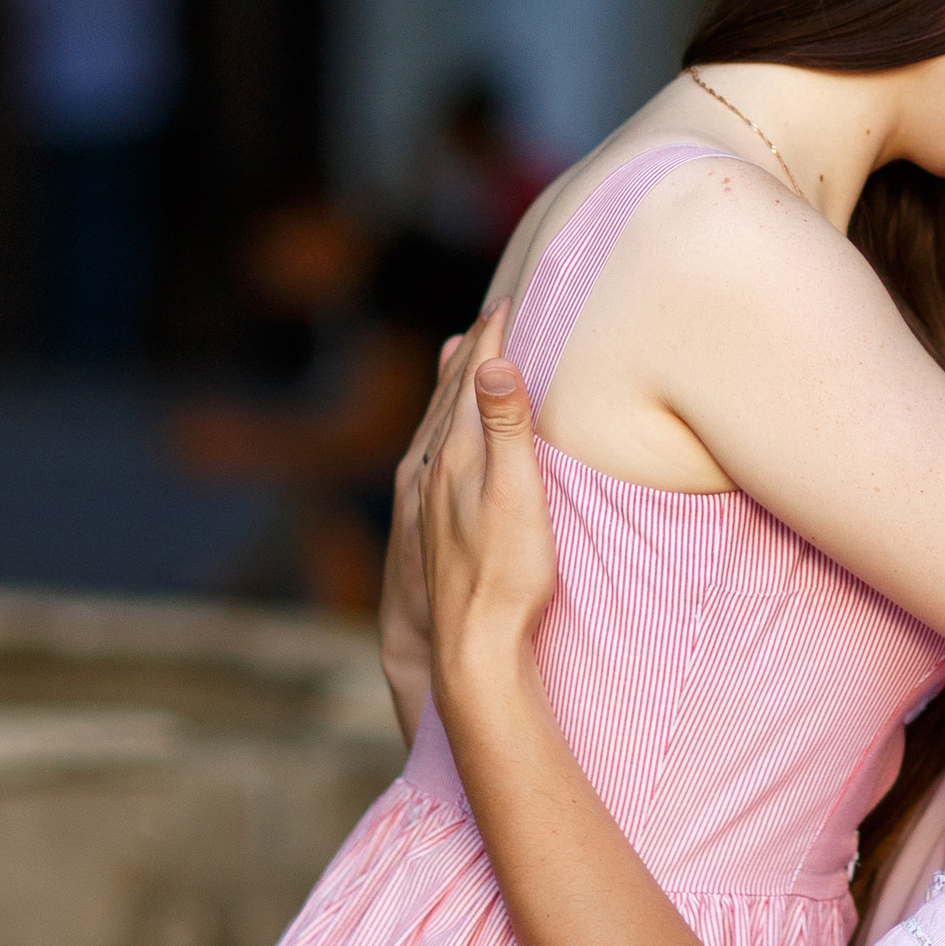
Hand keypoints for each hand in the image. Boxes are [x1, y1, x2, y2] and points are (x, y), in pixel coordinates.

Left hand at [413, 309, 559, 706]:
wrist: (473, 645)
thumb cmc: (507, 573)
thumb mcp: (517, 493)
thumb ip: (504, 426)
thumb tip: (494, 361)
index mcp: (454, 453)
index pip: (474, 379)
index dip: (493, 338)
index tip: (511, 300)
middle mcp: (432, 469)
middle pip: (450, 394)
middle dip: (471, 349)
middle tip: (491, 313)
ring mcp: (427, 498)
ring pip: (436, 422)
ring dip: (451, 382)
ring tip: (456, 351)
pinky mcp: (431, 523)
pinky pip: (432, 451)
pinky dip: (441, 423)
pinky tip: (441, 438)